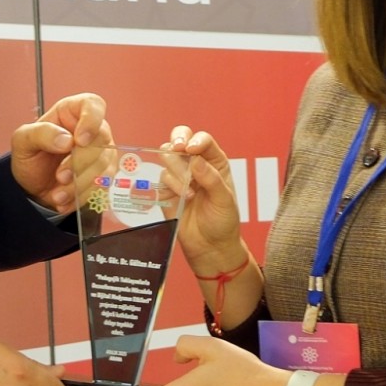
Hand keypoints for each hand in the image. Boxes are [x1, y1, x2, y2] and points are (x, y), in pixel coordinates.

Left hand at [11, 92, 111, 212]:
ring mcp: (102, 152)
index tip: (79, 140)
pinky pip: (103, 185)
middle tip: (60, 176)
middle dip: (80, 162)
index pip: (93, 105)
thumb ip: (41, 134)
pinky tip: (65, 200)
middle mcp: (92, 129)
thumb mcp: (23, 141)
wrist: (33, 186)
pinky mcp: (105, 174)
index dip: (91, 120)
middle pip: (101, 140)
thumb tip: (66, 140)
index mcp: (72, 112)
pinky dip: (83, 196)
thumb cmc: (31, 155)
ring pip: (104, 166)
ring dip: (80, 183)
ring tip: (58, 194)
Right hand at [160, 126, 246, 271]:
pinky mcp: (166, 190)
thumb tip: (196, 159)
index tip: (191, 150)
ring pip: (168, 157)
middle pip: (180, 139)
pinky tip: (182, 198)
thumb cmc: (223, 222)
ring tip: (189, 190)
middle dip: (177, 141)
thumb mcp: (225, 199)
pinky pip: (161, 177)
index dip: (195, 140)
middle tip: (178, 149)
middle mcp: (195, 165)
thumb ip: (212, 178)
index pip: (203, 140)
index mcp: (214, 162)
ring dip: (176, 170)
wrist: (210, 246)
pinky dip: (170, 185)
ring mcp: (179, 176)